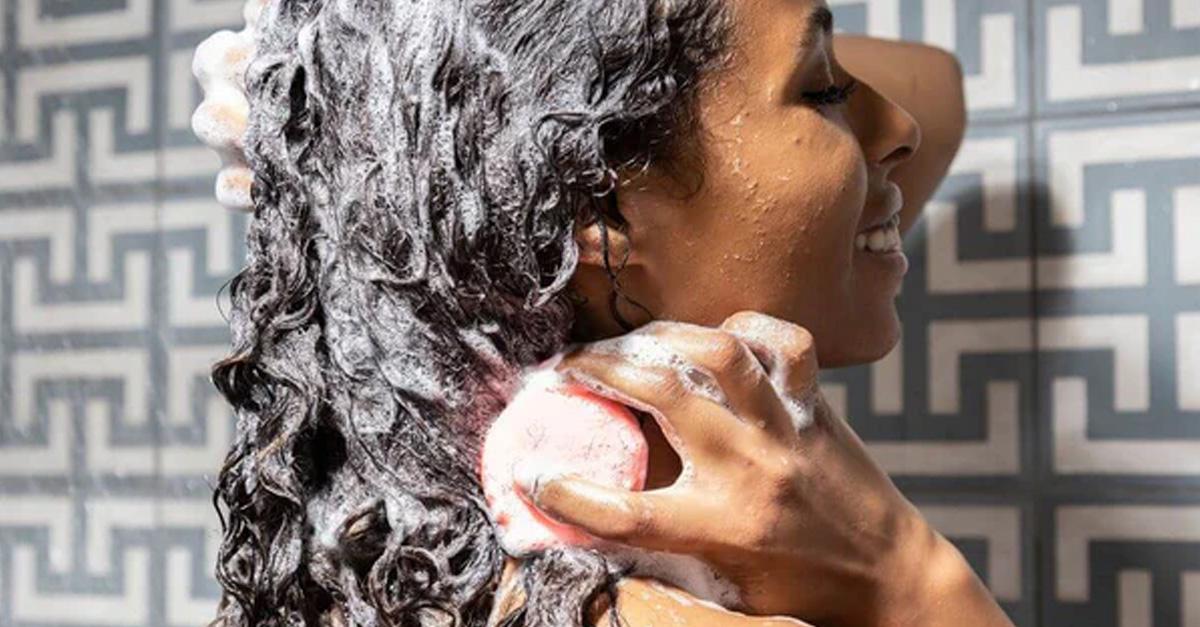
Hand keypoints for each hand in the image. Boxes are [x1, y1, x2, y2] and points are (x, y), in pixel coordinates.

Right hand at [517, 312, 1003, 626]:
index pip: (623, 514)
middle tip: (567, 366)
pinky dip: (744, 325)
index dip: (564, 494)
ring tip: (630, 342)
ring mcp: (786, 430)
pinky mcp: (813, 404)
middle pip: (662, 396)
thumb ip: (652, 550)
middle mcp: (752, 471)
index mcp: (722, 529)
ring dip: (662, 335)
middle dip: (599, 369)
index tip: (531, 474)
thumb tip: (583, 519)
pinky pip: (784, 340)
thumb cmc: (797, 587)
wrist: (889, 576)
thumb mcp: (717, 583)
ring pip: (720, 352)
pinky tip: (713, 335)